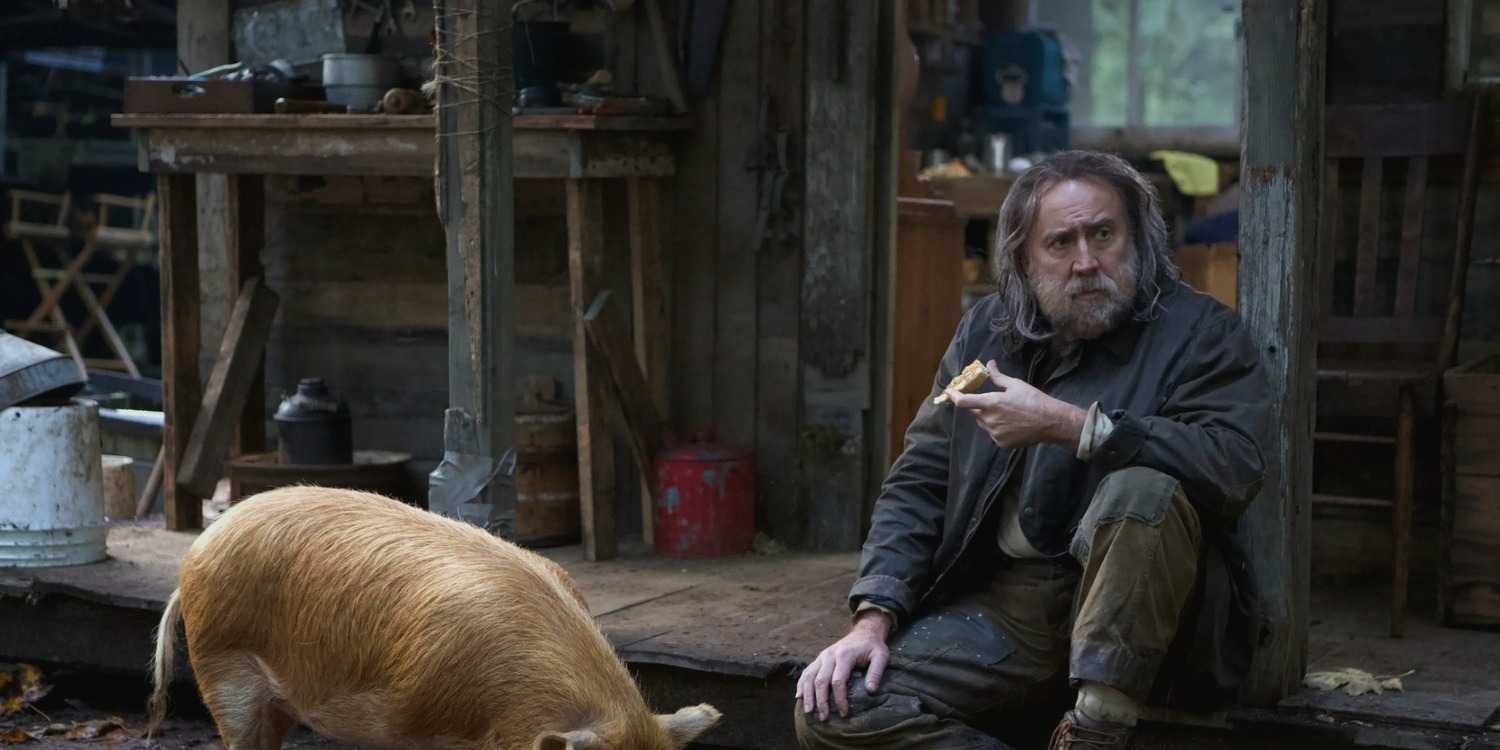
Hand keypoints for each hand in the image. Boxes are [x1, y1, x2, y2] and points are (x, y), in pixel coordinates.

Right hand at [795, 610, 892, 720]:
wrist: (864, 632)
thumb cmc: (873, 647)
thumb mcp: (881, 656)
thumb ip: (876, 673)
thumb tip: (870, 691)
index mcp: (844, 655)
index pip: (838, 681)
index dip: (839, 699)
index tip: (844, 713)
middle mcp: (829, 655)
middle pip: (820, 681)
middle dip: (821, 701)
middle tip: (823, 718)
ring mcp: (821, 657)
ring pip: (809, 677)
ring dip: (808, 695)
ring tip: (808, 712)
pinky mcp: (818, 659)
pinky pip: (806, 672)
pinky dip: (801, 685)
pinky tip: (799, 697)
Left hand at [945, 360, 1085, 449]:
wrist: (1051, 422)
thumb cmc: (1034, 400)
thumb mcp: (1016, 385)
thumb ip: (998, 377)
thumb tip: (989, 363)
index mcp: (991, 403)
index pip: (963, 402)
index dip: (954, 397)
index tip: (949, 393)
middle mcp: (990, 420)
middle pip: (975, 413)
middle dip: (980, 407)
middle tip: (995, 403)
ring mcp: (995, 433)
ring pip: (984, 424)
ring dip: (989, 418)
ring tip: (1009, 414)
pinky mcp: (1001, 443)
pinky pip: (994, 434)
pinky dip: (998, 429)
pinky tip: (1013, 424)